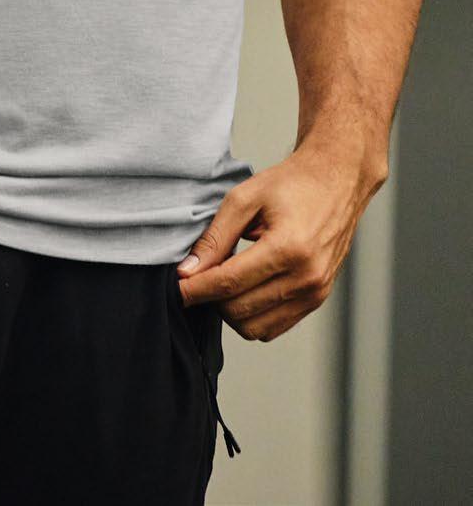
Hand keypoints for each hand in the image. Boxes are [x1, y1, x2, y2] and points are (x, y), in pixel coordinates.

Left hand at [177, 139, 385, 341]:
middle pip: (241, 310)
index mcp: (288, 248)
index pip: (229, 282)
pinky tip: (242, 290)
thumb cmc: (291, 184)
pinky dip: (252, 316)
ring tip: (220, 282)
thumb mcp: (244, 198)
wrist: (335, 182)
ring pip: (256, 328)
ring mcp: (315, 293)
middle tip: (197, 278)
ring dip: (230, 311)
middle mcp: (306, 277)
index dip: (196, 289)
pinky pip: (275, 327)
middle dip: (210, 299)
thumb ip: (215, 237)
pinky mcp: (317, 300)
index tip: (176, 289)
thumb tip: (189, 271)